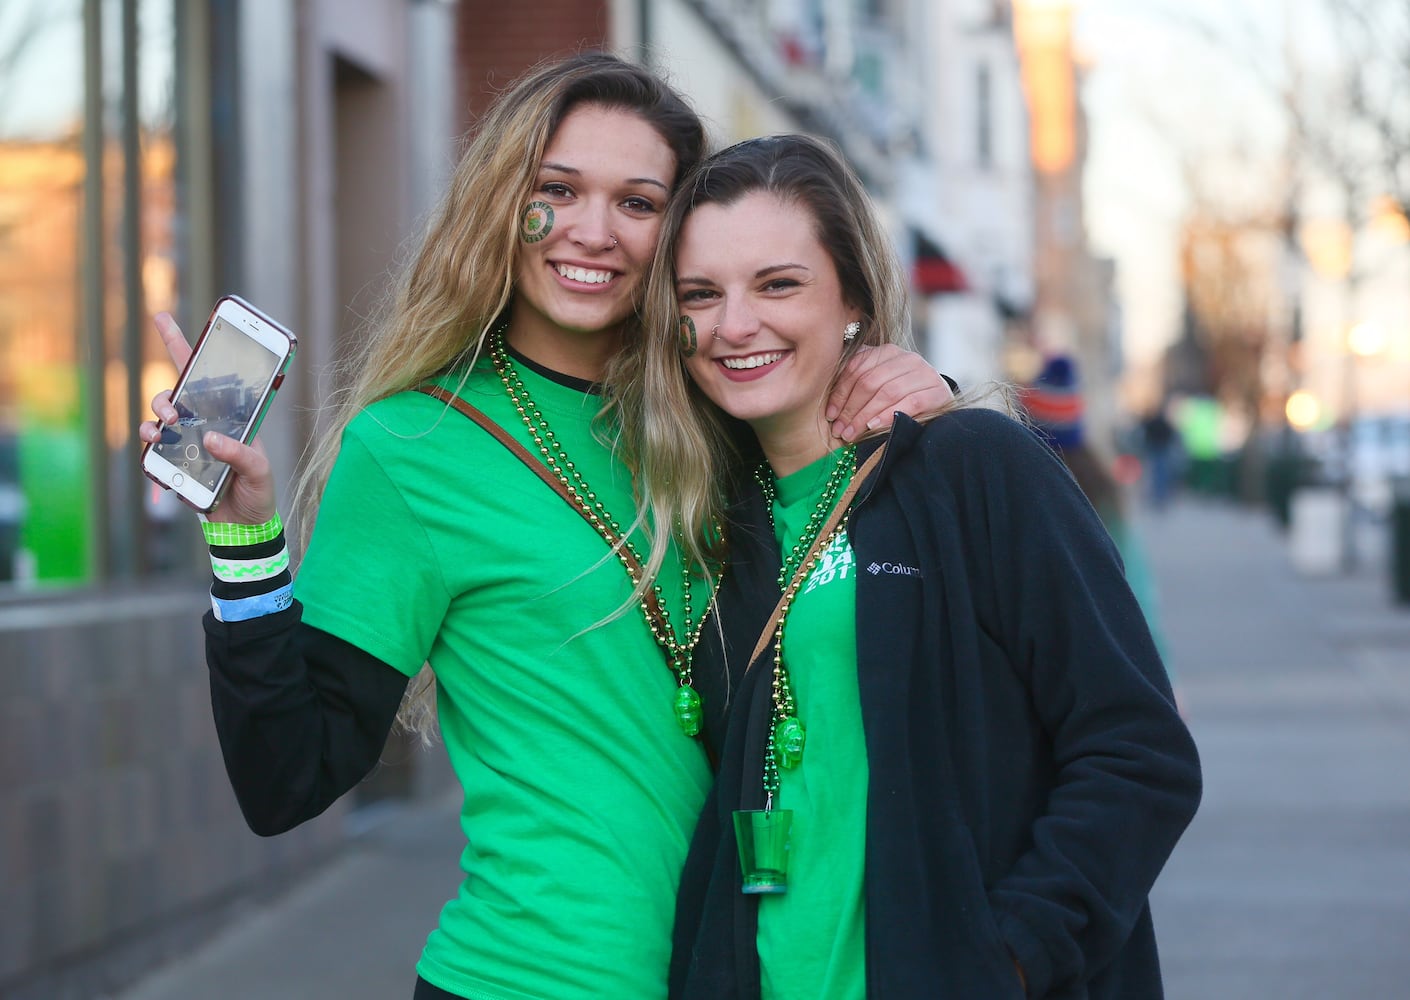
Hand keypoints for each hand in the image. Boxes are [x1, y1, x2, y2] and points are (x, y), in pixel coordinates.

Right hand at [137, 312, 278, 524]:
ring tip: (164, 431)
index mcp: (229, 416)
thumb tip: (210, 440)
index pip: (205, 376)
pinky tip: (157, 449)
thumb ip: (240, 455)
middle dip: (165, 396)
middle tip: (173, 412)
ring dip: (155, 420)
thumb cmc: (258, 493)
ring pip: (160, 418)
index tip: (162, 318)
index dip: (184, 346)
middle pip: (174, 394)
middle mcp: (205, 424)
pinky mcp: (174, 464)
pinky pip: (153, 448)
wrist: (244, 527)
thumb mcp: (259, 472)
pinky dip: (150, 446)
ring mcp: (187, 443)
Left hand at [825, 343, 954, 440]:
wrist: (938, 403)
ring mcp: (925, 373)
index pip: (857, 368)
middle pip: (870, 381)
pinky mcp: (938, 391)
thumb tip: (830, 406)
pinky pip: (910, 403)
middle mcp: (907, 358)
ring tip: (851, 434)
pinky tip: (873, 427)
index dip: (840, 392)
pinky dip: (889, 415)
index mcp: (887, 352)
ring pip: (888, 392)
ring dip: (865, 416)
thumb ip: (857, 385)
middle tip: (839, 430)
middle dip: (850, 408)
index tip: (829, 415)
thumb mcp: (878, 386)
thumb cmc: (901, 397)